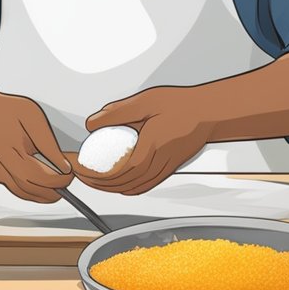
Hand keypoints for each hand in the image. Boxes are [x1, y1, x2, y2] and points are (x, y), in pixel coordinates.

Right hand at [0, 93, 72, 202]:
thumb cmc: (3, 111)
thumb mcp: (32, 117)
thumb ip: (48, 143)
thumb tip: (63, 165)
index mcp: (14, 148)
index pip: (41, 176)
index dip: (59, 180)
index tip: (69, 174)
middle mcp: (3, 164)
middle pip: (32, 189)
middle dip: (53, 191)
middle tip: (65, 183)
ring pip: (23, 193)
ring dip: (43, 196)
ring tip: (57, 188)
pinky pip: (16, 190)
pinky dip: (31, 193)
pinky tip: (41, 188)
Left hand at [76, 87, 212, 195]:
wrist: (209, 113)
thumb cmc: (181, 105)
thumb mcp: (146, 101)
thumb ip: (118, 112)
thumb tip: (93, 123)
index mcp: (150, 147)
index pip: (116, 171)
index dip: (94, 174)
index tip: (79, 167)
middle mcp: (158, 163)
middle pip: (122, 183)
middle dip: (97, 182)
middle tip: (80, 174)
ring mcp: (164, 168)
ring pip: (133, 187)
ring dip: (110, 188)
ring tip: (94, 180)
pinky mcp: (169, 169)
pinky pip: (145, 185)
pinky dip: (128, 189)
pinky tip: (120, 184)